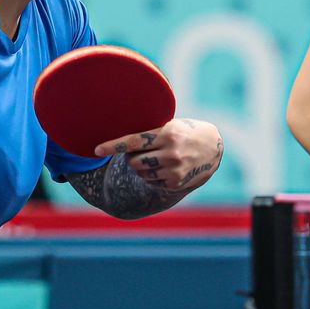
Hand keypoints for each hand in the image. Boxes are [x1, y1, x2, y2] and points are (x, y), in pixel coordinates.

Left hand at [94, 118, 222, 190]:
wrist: (213, 147)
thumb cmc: (185, 132)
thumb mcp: (171, 125)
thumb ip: (149, 131)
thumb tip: (120, 135)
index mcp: (167, 134)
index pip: (134, 141)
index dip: (113, 145)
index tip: (96, 149)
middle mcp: (170, 152)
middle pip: (133, 161)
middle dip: (132, 158)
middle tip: (140, 152)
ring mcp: (174, 169)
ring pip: (141, 173)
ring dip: (141, 167)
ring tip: (154, 159)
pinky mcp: (175, 182)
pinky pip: (151, 181)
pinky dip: (152, 176)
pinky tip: (164, 168)